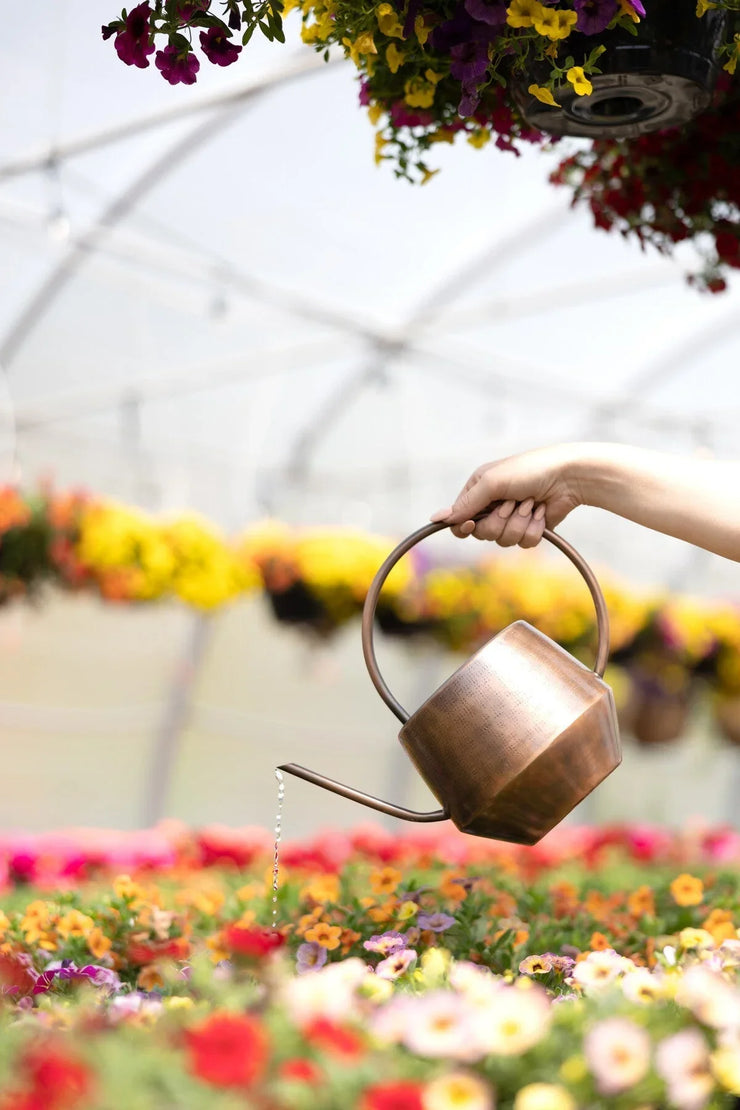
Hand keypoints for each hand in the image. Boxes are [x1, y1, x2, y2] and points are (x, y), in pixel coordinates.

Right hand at [430, 445, 583, 546]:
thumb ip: (466, 503)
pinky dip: (534, 528)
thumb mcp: (493, 482)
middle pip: (482, 534)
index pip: (459, 520)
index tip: (473, 524)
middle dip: (499, 521)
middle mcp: (493, 506)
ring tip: (531, 504)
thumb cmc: (530, 471)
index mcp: (479, 490)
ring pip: (504, 541)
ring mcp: (512, 519)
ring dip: (520, 523)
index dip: (465, 527)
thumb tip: (436, 519)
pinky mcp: (530, 529)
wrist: (568, 477)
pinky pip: (524, 543)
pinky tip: (541, 512)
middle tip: (513, 503)